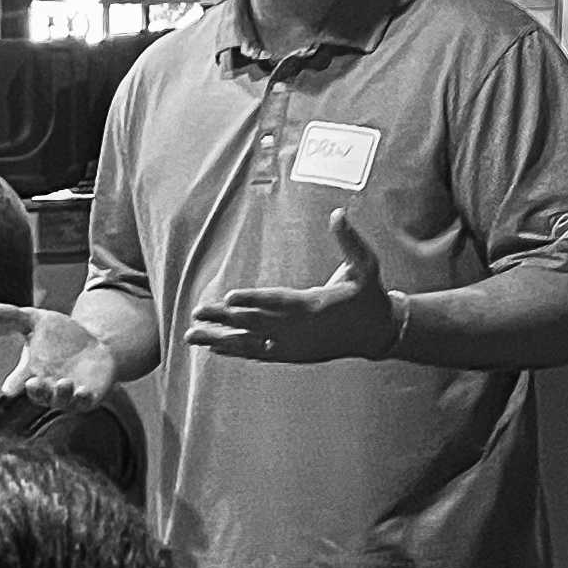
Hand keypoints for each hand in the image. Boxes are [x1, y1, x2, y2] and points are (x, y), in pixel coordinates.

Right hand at [0, 303, 119, 409]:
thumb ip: (14, 316)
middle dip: (37, 391)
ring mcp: (67, 394)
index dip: (13, 386)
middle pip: (39, 395)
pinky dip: (82, 399)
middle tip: (33, 382)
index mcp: (30, 373)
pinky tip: (82, 391)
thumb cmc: (61, 334)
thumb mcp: (37, 321)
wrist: (95, 343)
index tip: (9, 388)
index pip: (17, 383)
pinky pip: (84, 403)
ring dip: (61, 394)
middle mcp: (47, 388)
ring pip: (61, 401)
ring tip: (64, 382)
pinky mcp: (88, 397)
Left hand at [185, 208, 399, 363]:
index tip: (228, 297)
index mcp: (315, 305)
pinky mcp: (291, 354)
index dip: (252, 300)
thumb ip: (350, 240)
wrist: (378, 333)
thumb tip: (339, 212)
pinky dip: (236, 350)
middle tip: (196, 313)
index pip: (278, 302)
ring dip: (219, 338)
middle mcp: (299, 329)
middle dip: (224, 318)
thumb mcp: (366, 265)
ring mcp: (293, 345)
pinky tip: (213, 347)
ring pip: (250, 341)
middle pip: (255, 322)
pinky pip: (258, 353)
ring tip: (190, 336)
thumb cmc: (369, 295)